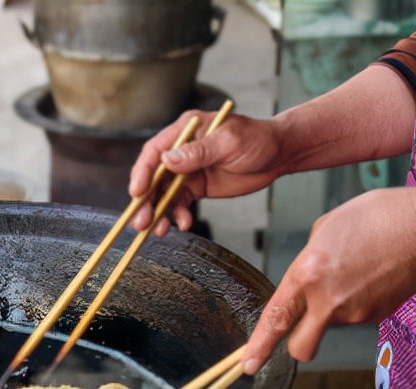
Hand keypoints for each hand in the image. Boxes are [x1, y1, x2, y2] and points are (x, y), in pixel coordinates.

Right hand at [128, 110, 286, 235]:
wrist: (278, 154)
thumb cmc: (257, 139)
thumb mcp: (229, 143)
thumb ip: (199, 152)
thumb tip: (168, 161)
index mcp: (185, 131)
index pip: (155, 151)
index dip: (143, 172)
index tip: (137, 193)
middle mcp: (181, 150)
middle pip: (154, 176)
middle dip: (146, 199)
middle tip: (140, 221)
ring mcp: (188, 170)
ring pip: (164, 193)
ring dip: (158, 212)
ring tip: (157, 230)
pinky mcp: (196, 186)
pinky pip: (180, 203)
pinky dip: (178, 215)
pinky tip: (183, 224)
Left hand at [242, 188, 415, 374]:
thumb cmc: (376, 217)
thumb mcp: (325, 228)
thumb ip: (307, 260)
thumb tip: (307, 280)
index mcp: (308, 273)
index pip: (275, 319)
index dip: (259, 346)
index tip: (246, 365)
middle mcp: (328, 301)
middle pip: (301, 348)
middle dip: (296, 345)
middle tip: (302, 326)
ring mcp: (355, 314)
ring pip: (332, 323)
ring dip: (335, 306)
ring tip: (354, 271)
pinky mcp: (376, 317)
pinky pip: (356, 315)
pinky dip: (358, 300)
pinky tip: (370, 276)